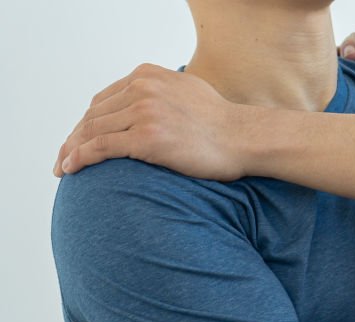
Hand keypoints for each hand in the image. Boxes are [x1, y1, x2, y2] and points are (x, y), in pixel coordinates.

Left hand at [54, 64, 248, 180]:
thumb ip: (162, 93)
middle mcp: (142, 88)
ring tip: (63, 167)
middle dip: (74, 137)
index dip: (87, 122)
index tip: (79, 139)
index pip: (104, 99)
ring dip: (71, 150)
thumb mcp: (188, 92)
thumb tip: (146, 107)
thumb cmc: (223, 125)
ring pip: (92, 131)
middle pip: (93, 115)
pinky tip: (71, 168)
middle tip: (64, 158)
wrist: (246, 138)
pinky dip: (79, 158)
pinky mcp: (147, 137)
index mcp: (148, 75)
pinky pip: (100, 147)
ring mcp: (144, 112)